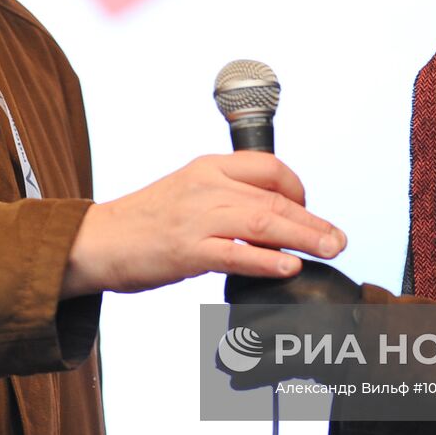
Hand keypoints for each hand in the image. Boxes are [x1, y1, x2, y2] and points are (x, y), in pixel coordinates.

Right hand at [61, 152, 345, 296]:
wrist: (97, 241)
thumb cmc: (145, 221)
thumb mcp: (188, 190)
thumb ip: (226, 196)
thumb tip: (270, 216)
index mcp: (209, 166)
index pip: (269, 168)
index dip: (299, 189)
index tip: (309, 210)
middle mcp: (207, 185)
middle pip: (275, 198)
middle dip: (313, 220)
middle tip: (338, 239)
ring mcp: (197, 218)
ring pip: (264, 223)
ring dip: (304, 237)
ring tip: (328, 250)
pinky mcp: (187, 251)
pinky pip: (236, 254)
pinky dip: (267, 261)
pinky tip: (288, 268)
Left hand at [220, 259, 361, 389]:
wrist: (379, 343)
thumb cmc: (345, 312)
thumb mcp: (317, 279)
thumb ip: (282, 278)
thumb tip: (233, 288)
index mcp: (296, 271)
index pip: (242, 281)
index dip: (234, 298)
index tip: (238, 310)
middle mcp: (296, 293)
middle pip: (240, 311)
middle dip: (236, 329)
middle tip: (240, 342)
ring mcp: (300, 324)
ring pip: (246, 339)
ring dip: (236, 355)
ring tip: (230, 363)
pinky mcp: (304, 355)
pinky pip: (260, 367)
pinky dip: (245, 377)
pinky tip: (238, 381)